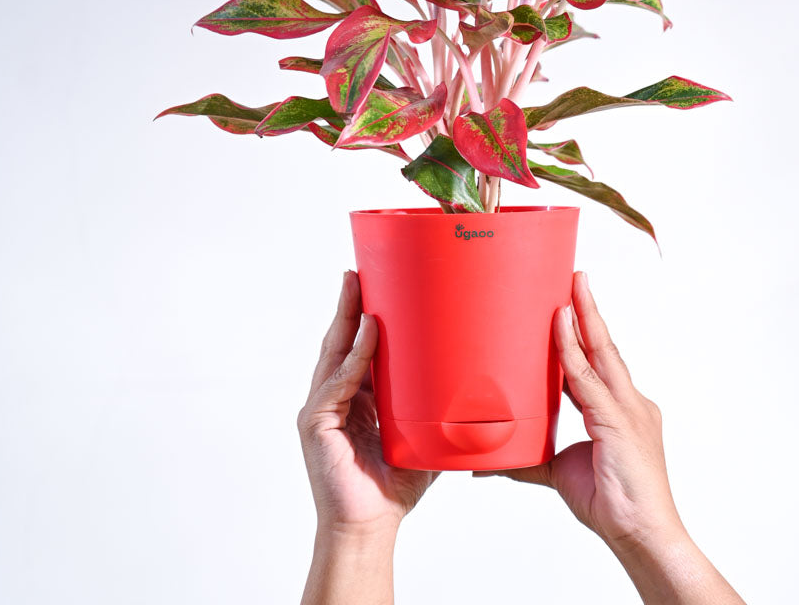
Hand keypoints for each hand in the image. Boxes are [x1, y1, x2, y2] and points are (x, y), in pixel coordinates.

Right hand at [297, 270, 436, 603]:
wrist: (371, 527)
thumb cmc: (396, 485)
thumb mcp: (423, 434)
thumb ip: (439, 408)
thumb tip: (481, 385)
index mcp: (356, 396)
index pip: (356, 347)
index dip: (362, 315)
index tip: (373, 282)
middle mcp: (334, 397)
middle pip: (340, 340)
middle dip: (348, 304)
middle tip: (359, 271)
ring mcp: (322, 408)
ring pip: (335, 353)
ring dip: (347, 318)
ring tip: (358, 287)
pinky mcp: (317, 424)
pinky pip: (339, 382)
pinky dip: (356, 357)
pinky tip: (368, 334)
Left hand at [475, 271, 743, 604]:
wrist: (643, 537)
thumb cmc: (612, 506)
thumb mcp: (559, 474)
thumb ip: (528, 459)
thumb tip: (490, 461)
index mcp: (620, 410)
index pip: (599, 362)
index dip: (583, 334)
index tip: (567, 306)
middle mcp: (628, 402)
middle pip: (605, 346)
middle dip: (589, 310)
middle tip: (575, 276)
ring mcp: (627, 408)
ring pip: (601, 351)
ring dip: (584, 315)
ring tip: (572, 284)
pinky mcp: (619, 421)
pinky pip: (588, 376)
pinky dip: (571, 348)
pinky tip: (560, 324)